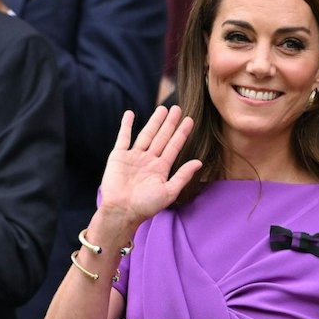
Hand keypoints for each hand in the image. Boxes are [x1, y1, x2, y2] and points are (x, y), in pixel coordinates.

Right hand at [97, 106, 200, 225]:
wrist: (121, 211)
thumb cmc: (145, 206)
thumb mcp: (169, 192)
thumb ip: (183, 176)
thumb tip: (199, 162)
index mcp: (160, 168)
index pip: (174, 146)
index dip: (182, 133)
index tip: (189, 120)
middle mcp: (148, 160)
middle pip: (161, 137)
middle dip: (169, 123)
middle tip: (177, 108)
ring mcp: (133, 157)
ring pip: (146, 134)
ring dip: (154, 121)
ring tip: (162, 108)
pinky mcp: (118, 156)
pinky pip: (123, 137)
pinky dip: (126, 125)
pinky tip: (130, 114)